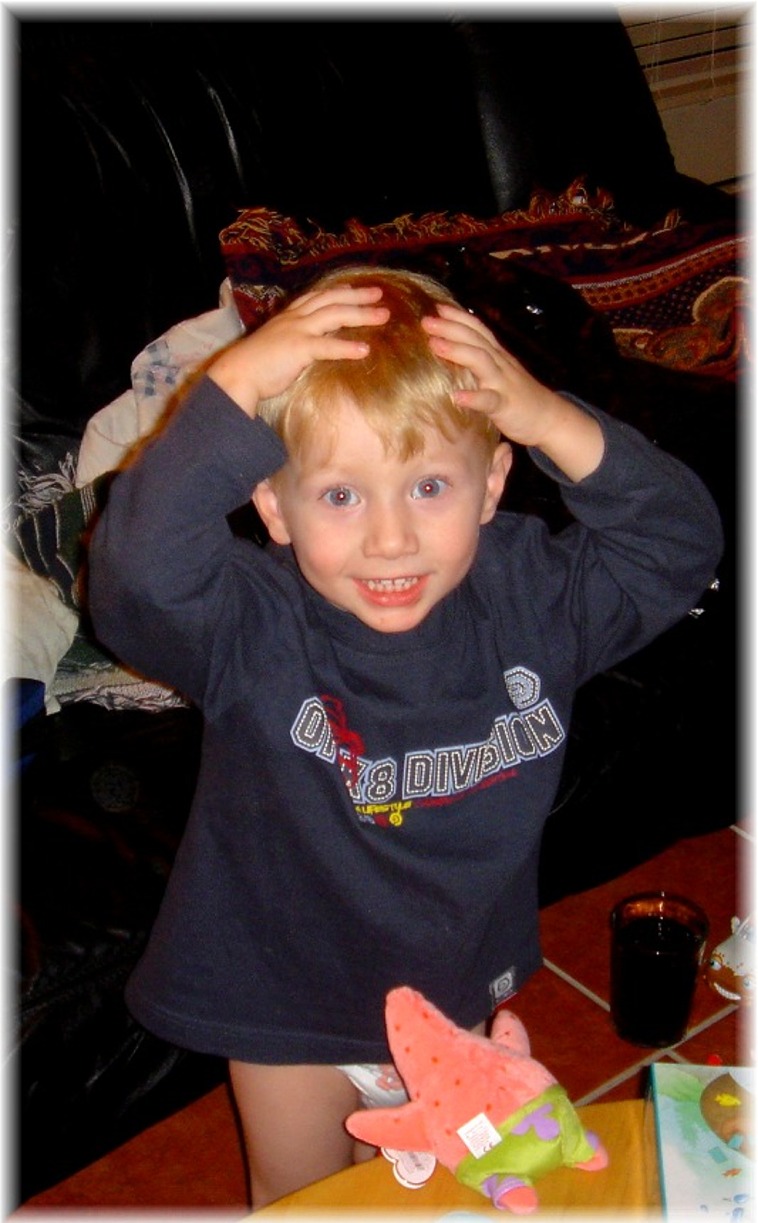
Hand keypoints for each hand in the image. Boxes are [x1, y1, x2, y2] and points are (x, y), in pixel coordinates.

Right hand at [207, 285, 389, 415]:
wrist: (237, 374)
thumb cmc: (255, 366)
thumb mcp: (277, 346)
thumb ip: (295, 342)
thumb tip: (312, 347)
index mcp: (289, 317)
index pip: (317, 297)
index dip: (338, 291)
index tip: (354, 288)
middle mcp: (295, 318)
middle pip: (332, 299)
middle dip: (357, 295)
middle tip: (379, 294)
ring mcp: (297, 331)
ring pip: (335, 315)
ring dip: (361, 314)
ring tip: (383, 316)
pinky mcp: (299, 349)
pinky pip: (328, 346)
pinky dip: (347, 347)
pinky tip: (365, 351)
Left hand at [422, 303, 603, 480]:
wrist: (550, 418)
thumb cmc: (519, 396)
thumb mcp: (500, 373)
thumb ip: (481, 362)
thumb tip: (454, 352)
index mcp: (497, 355)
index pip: (477, 329)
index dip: (458, 316)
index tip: (436, 306)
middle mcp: (500, 364)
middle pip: (475, 339)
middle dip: (450, 327)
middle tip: (425, 321)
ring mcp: (503, 383)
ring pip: (481, 361)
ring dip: (457, 351)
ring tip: (434, 345)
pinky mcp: (506, 406)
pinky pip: (489, 401)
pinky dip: (473, 398)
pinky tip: (456, 397)